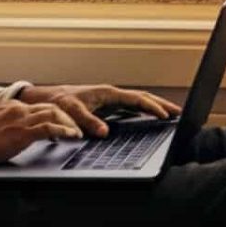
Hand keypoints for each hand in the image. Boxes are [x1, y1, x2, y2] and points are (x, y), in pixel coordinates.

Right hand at [0, 100, 82, 168]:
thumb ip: (10, 123)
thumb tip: (19, 131)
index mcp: (12, 106)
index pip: (40, 105)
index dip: (55, 114)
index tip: (63, 123)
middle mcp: (18, 108)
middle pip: (51, 106)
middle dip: (67, 117)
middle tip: (77, 127)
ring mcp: (21, 119)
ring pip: (54, 114)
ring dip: (69, 124)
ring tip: (77, 133)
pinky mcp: (23, 132)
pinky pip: (50, 128)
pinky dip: (64, 131)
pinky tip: (71, 136)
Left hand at [16, 84, 182, 137]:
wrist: (46, 100)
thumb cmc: (58, 103)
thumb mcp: (71, 112)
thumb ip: (87, 121)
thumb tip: (105, 133)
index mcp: (107, 93)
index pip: (136, 99)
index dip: (152, 107)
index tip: (165, 116)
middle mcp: (111, 94)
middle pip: (143, 98)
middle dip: (162, 104)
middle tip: (179, 113)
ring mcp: (110, 99)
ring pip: (138, 101)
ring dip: (155, 106)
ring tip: (171, 115)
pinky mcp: (107, 106)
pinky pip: (131, 107)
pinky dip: (144, 111)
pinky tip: (150, 118)